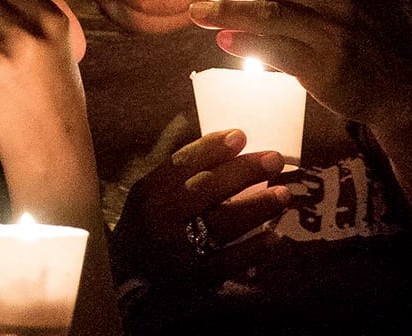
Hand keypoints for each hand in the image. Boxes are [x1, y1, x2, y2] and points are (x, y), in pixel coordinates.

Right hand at [111, 130, 289, 282]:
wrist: (127, 276)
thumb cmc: (147, 225)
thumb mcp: (149, 194)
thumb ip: (179, 174)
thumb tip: (225, 148)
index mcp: (150, 193)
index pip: (180, 164)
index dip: (211, 148)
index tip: (240, 135)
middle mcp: (162, 218)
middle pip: (206, 189)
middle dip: (244, 171)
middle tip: (274, 159)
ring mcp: (179, 248)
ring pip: (222, 223)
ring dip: (257, 207)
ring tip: (283, 194)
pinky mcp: (195, 277)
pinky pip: (230, 261)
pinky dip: (254, 249)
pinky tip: (274, 237)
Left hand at [188, 0, 411, 129]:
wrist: (408, 87)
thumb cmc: (380, 33)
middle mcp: (341, 0)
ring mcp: (333, 33)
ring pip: (267, 15)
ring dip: (226, 12)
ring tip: (197, 12)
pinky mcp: (324, 67)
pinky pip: (275, 50)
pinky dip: (245, 43)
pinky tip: (223, 40)